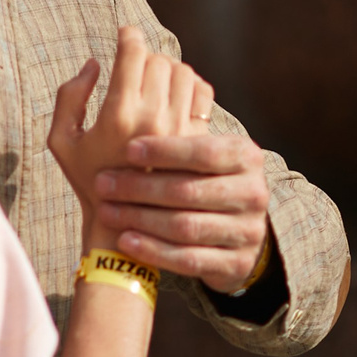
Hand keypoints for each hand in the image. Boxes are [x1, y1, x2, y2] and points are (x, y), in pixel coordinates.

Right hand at [47, 26, 205, 247]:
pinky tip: (175, 92)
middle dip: (144, 56)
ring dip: (167, 68)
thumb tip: (93, 65)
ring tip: (153, 78)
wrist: (123, 222)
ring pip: (183, 72)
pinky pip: (202, 92)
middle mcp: (152, 117)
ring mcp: (178, 129)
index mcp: (118, 114)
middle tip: (133, 66)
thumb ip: (69, 96)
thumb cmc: (85, 179)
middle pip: (159, 60)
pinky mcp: (195, 139)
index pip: (134, 53)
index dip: (129, 36)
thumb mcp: (60, 140)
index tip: (125, 34)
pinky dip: (190, 83)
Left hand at [93, 90, 272, 292]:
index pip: (204, 151)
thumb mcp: (199, 150)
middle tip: (103, 183)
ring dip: (141, 219)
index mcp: (246, 155)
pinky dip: (155, 250)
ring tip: (106, 211)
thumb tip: (137, 92)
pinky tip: (126, 240)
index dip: (165, 151)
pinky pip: (190, 260)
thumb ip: (177, 125)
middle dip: (141, 187)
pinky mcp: (236, 264)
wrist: (234, 232)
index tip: (128, 149)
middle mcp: (253, 192)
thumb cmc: (200, 179)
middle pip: (190, 191)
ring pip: (186, 227)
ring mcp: (247, 231)